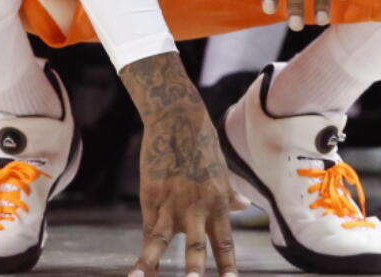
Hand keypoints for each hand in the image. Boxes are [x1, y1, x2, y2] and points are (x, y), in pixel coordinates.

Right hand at [121, 54, 246, 276]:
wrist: (176, 119)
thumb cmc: (202, 144)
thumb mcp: (220, 169)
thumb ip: (230, 193)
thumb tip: (245, 206)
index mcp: (217, 201)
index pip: (224, 241)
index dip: (227, 265)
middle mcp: (196, 206)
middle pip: (197, 245)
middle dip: (196, 271)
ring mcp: (171, 202)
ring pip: (162, 240)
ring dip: (152, 264)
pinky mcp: (150, 195)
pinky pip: (148, 227)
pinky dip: (144, 249)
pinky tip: (136, 272)